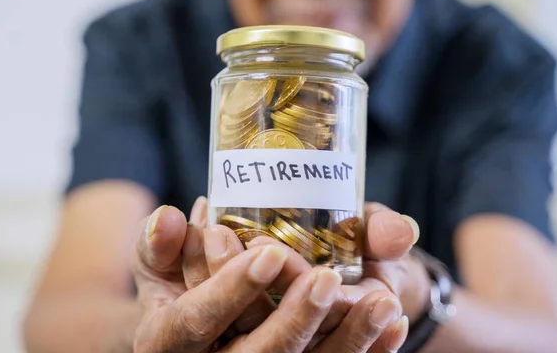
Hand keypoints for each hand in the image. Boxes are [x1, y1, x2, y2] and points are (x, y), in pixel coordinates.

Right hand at [131, 201, 404, 351]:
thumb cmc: (178, 283)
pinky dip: (366, 351)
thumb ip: (161, 243)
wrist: (200, 327)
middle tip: (330, 280)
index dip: (230, 290)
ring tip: (385, 303)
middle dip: (293, 321)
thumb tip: (168, 218)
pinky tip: (395, 325)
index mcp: (167, 337)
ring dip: (348, 342)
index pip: (197, 320)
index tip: (267, 253)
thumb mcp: (163, 261)